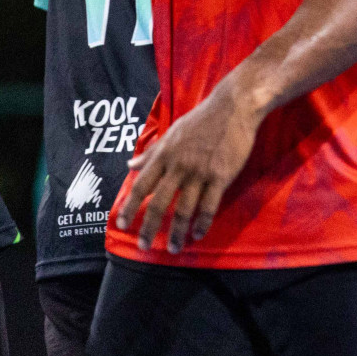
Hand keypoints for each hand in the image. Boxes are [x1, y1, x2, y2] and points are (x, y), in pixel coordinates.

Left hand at [115, 79, 262, 252]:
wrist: (233, 107)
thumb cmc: (201, 119)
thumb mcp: (172, 132)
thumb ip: (152, 152)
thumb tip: (130, 164)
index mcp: (164, 155)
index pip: (141, 185)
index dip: (130, 207)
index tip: (122, 224)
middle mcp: (178, 166)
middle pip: (159, 203)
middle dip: (149, 227)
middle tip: (144, 246)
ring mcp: (200, 172)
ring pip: (184, 209)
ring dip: (177, 232)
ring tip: (173, 248)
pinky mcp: (221, 176)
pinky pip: (209, 205)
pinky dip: (202, 223)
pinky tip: (198, 234)